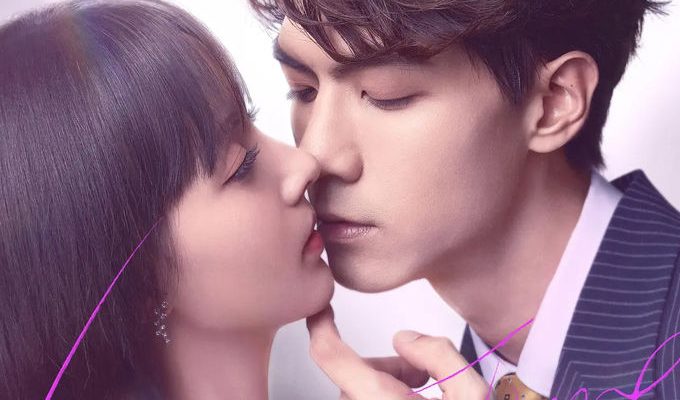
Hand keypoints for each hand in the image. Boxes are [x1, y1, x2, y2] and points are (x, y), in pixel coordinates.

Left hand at [306, 306, 490, 399]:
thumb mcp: (470, 395)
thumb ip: (438, 355)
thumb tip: (403, 340)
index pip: (329, 356)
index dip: (322, 326)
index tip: (321, 310)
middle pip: (357, 373)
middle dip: (390, 367)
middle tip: (426, 380)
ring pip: (362, 390)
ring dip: (391, 385)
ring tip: (426, 397)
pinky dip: (388, 399)